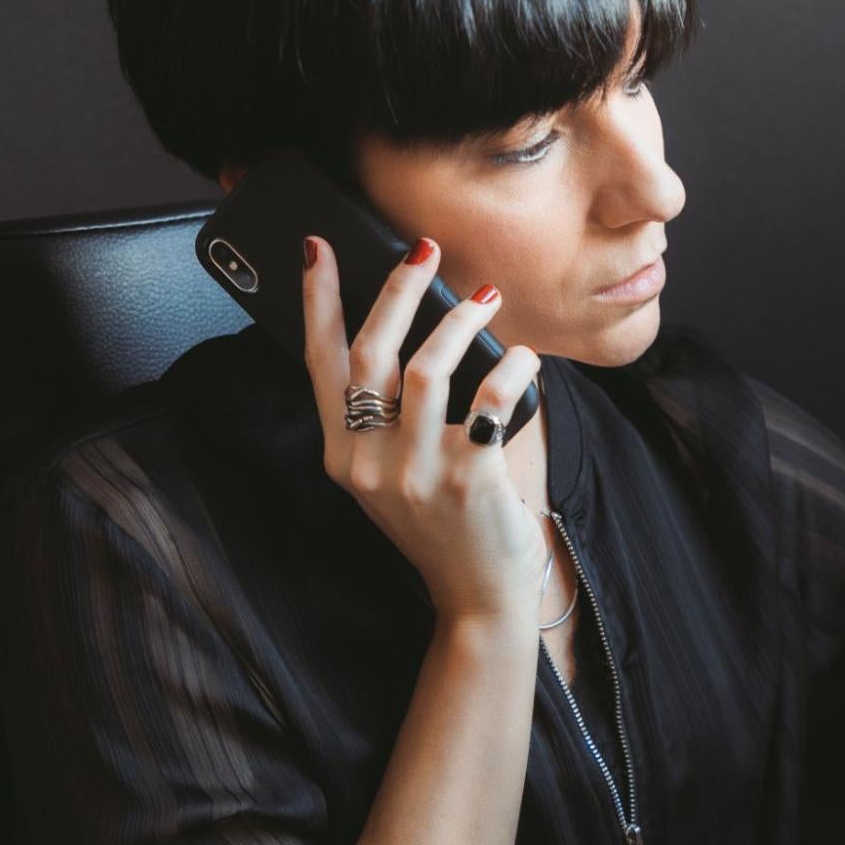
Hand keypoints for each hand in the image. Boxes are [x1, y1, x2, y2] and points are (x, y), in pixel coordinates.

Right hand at [300, 234, 549, 625]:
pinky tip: (526, 360)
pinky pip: (490, 399)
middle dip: (398, 289)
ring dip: (460, 321)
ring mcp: (416, 471)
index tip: (319, 249)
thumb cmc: (443, 526)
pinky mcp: (469, 477)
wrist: (476, 595)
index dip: (319, 300)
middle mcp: (369, 462)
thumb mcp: (391, 476)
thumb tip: (403, 335)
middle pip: (371, 352)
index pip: (321, 362)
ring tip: (486, 299)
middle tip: (425, 250)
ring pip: (427, 367)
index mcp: (343, 455)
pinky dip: (513, 368)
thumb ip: (383, 421)